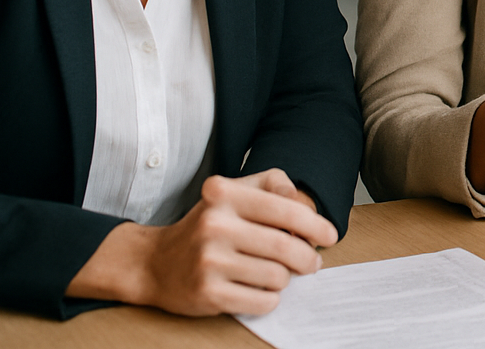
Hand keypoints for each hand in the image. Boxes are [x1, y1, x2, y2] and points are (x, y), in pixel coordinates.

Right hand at [66, 168, 337, 315]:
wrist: (154, 263)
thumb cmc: (207, 225)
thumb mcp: (235, 191)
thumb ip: (272, 183)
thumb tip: (302, 201)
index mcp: (225, 194)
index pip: (287, 210)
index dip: (316, 226)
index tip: (329, 237)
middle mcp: (214, 224)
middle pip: (286, 247)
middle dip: (308, 258)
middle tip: (311, 263)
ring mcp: (209, 261)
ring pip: (277, 276)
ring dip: (286, 279)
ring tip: (277, 274)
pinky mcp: (207, 293)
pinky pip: (262, 301)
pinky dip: (270, 298)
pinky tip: (262, 290)